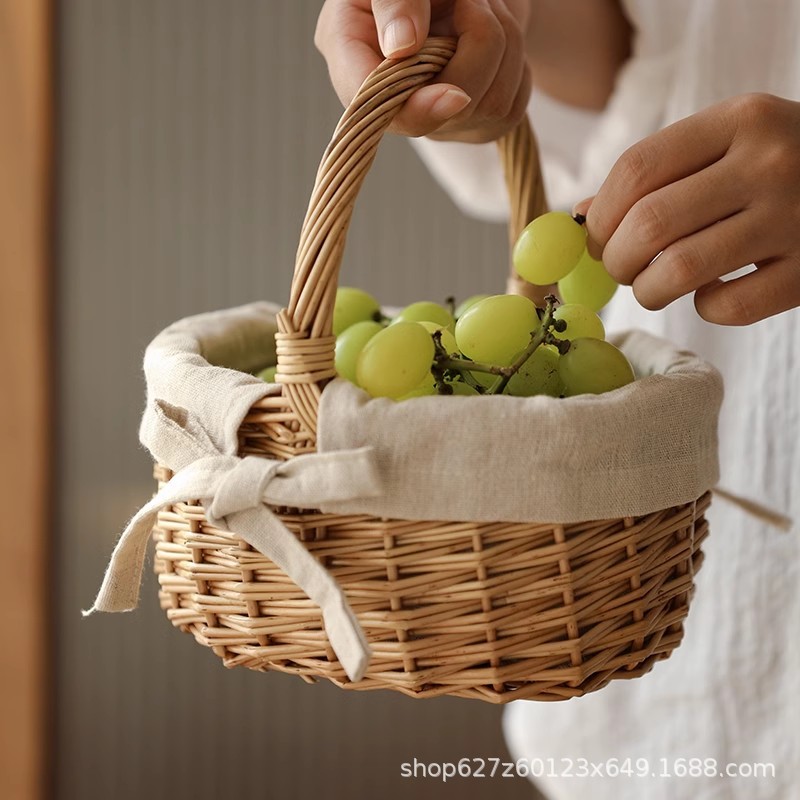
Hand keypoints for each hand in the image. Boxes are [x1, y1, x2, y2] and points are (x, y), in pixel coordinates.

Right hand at [315, 0, 531, 142]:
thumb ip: (393, 2)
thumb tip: (402, 45)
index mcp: (353, 63)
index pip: (377, 109)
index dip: (418, 110)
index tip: (455, 95)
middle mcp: (392, 105)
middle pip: (450, 107)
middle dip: (478, 41)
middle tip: (469, 0)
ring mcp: (436, 123)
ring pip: (491, 105)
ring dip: (503, 42)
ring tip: (480, 11)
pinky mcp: (475, 127)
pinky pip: (512, 108)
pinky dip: (516, 64)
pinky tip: (493, 43)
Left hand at [577, 93, 799, 324]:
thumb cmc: (779, 164)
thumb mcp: (726, 143)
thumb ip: (658, 173)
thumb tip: (583, 215)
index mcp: (741, 120)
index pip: (637, 168)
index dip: (600, 213)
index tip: (596, 236)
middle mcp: (770, 163)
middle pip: (649, 223)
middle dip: (616, 258)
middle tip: (621, 266)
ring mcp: (794, 219)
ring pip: (679, 271)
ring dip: (646, 290)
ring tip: (652, 285)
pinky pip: (728, 307)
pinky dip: (704, 309)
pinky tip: (710, 293)